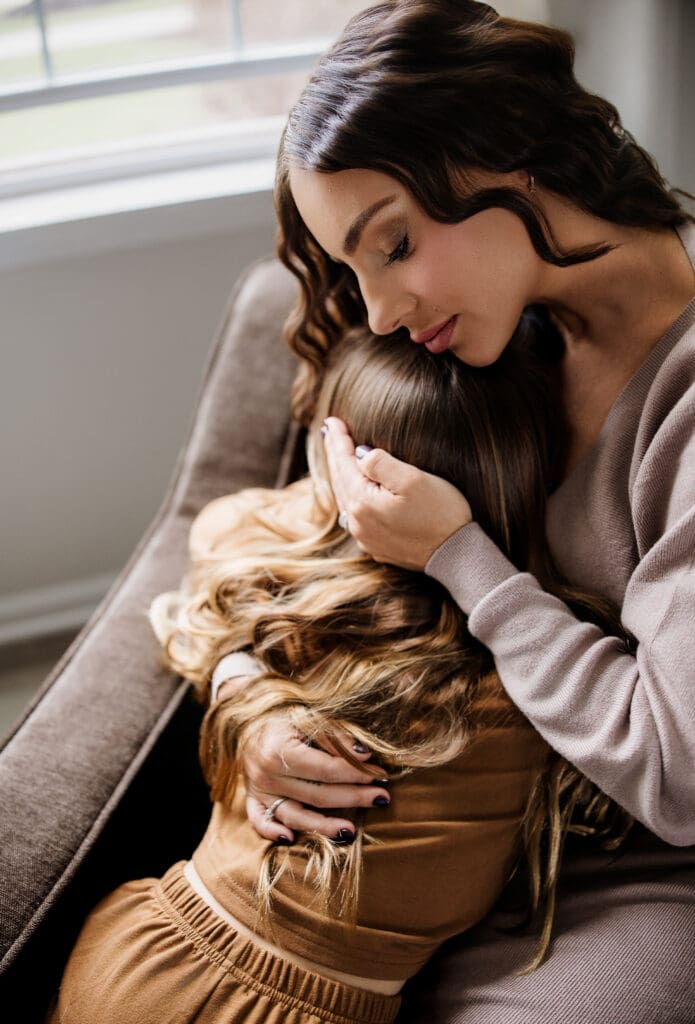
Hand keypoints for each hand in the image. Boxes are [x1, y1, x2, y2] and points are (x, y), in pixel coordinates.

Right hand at [242, 714, 390, 843]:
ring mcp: (257, 790)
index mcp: (279, 749)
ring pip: (294, 815)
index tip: (380, 773)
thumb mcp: (309, 717)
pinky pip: (260, 822)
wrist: (247, 721)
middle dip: (353, 797)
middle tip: (382, 798)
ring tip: (352, 831)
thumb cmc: (285, 718)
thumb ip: (335, 736)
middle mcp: (266, 773)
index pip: (325, 769)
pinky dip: (273, 832)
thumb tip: (364, 755)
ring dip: (324, 826)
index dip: (355, 773)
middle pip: (316, 794)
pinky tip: (292, 839)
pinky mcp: (252, 800)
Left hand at [323, 417, 472, 569]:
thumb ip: (380, 463)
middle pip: (340, 481)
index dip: (338, 440)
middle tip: (329, 431)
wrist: (457, 555)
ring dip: (341, 475)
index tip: (331, 421)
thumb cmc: (441, 514)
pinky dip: (352, 496)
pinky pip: (356, 515)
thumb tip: (360, 455)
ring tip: (337, 457)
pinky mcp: (377, 546)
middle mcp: (357, 523)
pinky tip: (354, 489)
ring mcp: (365, 537)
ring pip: (346, 499)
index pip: (344, 463)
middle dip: (335, 455)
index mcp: (362, 503)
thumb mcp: (413, 480)